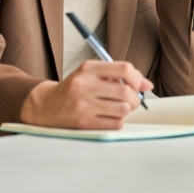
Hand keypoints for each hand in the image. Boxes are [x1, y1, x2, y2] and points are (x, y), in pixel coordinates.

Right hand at [20, 60, 152, 129]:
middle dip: (135, 98)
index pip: (124, 69)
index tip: (137, 85)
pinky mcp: (83, 123)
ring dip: (127, 110)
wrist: (45, 106)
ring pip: (123, 109)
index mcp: (89, 68)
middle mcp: (85, 85)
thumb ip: (120, 75)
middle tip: (131, 100)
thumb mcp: (92, 74)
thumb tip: (148, 85)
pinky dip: (118, 121)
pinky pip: (115, 124)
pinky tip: (110, 117)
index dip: (137, 78)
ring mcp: (83, 105)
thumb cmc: (75, 88)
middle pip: (126, 92)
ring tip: (120, 108)